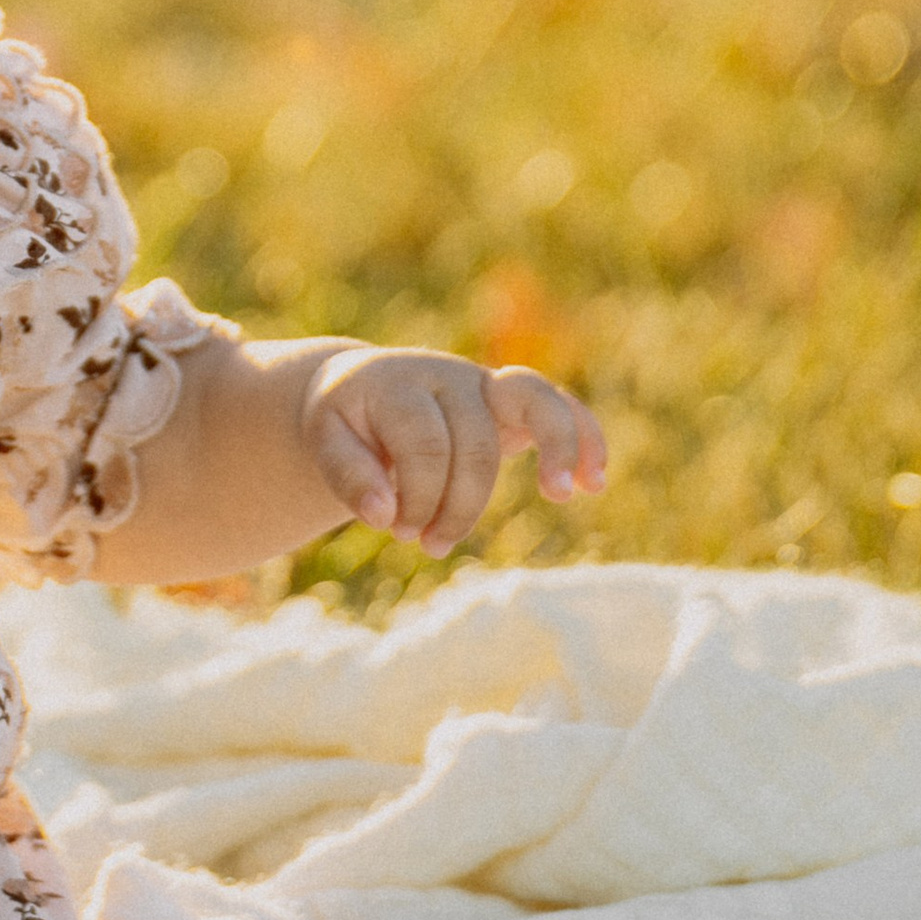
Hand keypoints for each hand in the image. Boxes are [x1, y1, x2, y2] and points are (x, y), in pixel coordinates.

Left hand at [301, 348, 604, 555]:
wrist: (363, 389)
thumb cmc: (347, 422)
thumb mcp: (326, 440)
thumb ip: (347, 475)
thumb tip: (385, 514)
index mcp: (398, 382)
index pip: (425, 445)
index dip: (417, 497)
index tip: (396, 531)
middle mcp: (448, 374)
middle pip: (475, 443)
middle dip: (456, 506)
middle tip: (427, 545)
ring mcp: (485, 382)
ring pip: (535, 400)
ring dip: (552, 448)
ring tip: (559, 495)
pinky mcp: (511, 400)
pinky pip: (561, 404)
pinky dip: (584, 435)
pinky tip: (594, 481)